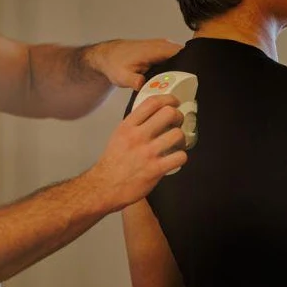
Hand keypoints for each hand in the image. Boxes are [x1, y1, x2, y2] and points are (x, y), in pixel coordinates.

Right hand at [83, 94, 188, 212]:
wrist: (104, 187)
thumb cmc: (113, 162)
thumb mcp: (118, 136)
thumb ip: (135, 125)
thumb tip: (154, 115)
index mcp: (127, 126)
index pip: (152, 103)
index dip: (168, 99)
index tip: (175, 102)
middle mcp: (137, 136)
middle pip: (169, 113)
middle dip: (178, 116)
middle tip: (177, 124)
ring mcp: (147, 153)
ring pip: (177, 134)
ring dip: (182, 138)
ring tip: (178, 143)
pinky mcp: (155, 169)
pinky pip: (180, 156)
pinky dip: (181, 156)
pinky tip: (175, 158)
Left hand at [86, 39, 183, 89]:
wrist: (108, 55)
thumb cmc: (115, 65)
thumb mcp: (122, 77)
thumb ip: (134, 81)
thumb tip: (145, 85)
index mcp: (156, 50)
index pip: (182, 54)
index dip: (190, 66)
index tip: (193, 80)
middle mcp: (162, 44)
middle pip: (185, 55)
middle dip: (190, 69)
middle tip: (191, 86)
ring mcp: (163, 44)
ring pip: (181, 55)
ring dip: (184, 67)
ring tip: (185, 83)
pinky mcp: (162, 48)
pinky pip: (176, 55)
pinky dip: (178, 65)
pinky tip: (176, 77)